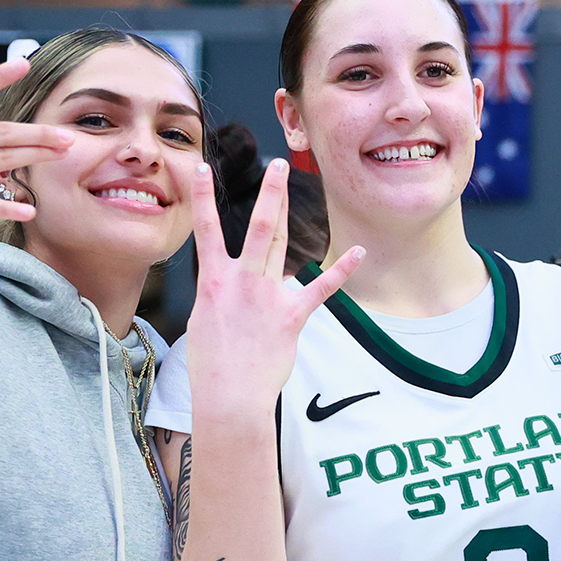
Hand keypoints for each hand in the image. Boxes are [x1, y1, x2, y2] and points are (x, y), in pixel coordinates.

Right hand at [183, 158, 362, 420]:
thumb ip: (220, 297)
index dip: (203, 198)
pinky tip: (357, 253)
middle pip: (258, 226)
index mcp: (214, 282)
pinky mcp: (292, 316)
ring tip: (291, 181)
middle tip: (276, 164)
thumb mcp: (204, 322)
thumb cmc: (212, 365)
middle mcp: (242, 281)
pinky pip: (320, 288)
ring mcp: (268, 295)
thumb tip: (229, 290)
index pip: (206, 231)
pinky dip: (340, 270)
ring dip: (288, 209)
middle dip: (269, 192)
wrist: (230, 395)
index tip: (202, 169)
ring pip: (281, 242)